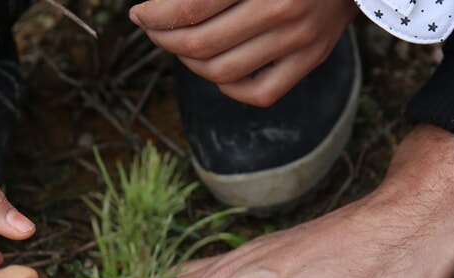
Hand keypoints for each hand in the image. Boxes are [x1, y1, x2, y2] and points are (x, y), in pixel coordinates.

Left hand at [130, 0, 359, 105]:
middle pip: (200, 43)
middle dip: (164, 39)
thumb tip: (164, 1)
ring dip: (189, 63)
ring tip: (181, 45)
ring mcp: (300, 38)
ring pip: (222, 72)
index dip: (155, 14)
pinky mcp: (312, 58)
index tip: (140, 13)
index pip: (192, 7)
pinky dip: (228, 87)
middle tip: (153, 29)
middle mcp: (283, 8)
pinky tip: (218, 69)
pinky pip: (258, 93)